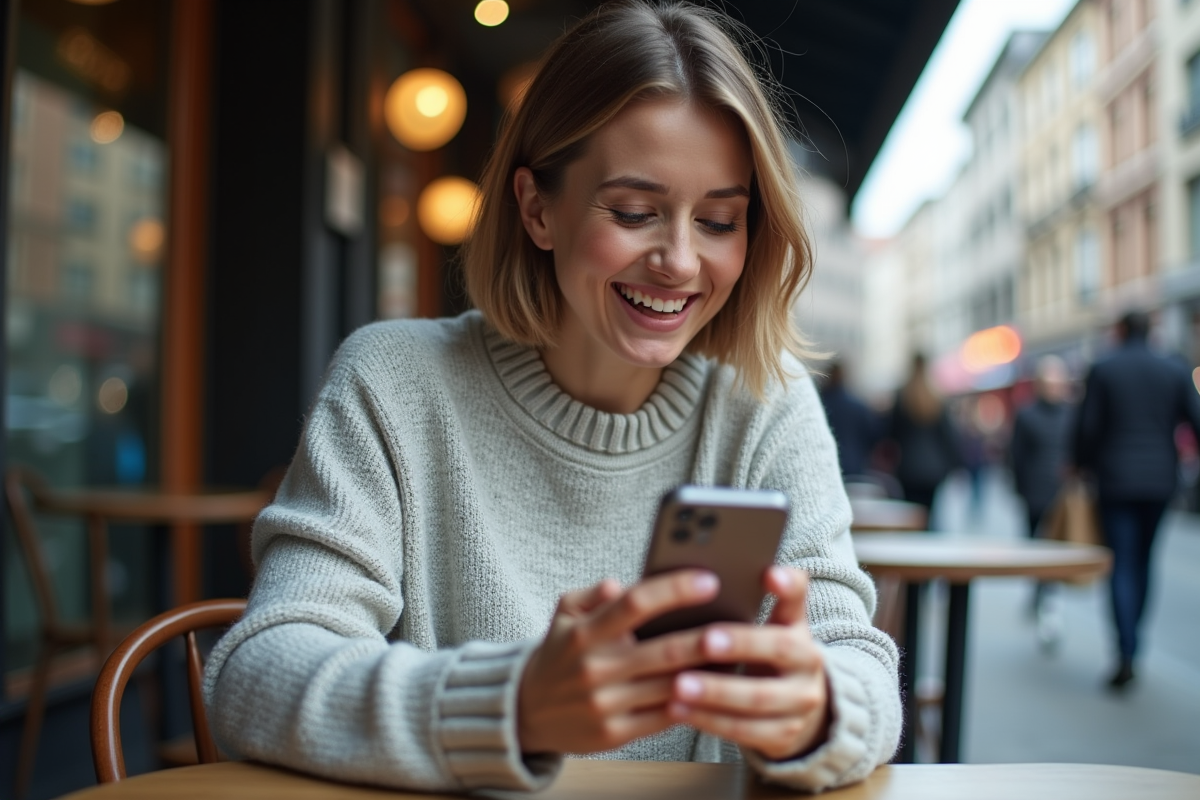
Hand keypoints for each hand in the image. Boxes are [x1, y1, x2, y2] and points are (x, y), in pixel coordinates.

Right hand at [517, 571, 718, 754]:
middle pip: (661, 650)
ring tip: (737, 656)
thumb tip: (619, 584)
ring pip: (669, 686)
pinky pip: (663, 717)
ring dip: (707, 674)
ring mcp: (605, 705)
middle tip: (737, 623)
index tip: (708, 580)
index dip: (673, 589)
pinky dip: (691, 702)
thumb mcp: (564, 613)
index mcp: (584, 633)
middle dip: (703, 637)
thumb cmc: (560, 653)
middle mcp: (594, 669)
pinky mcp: (614, 734)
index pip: (634, 603)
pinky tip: (715, 688)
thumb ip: (593, 594)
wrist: (527, 710)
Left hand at [666, 566, 830, 760]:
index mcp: (799, 628)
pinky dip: (709, 721)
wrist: (798, 708)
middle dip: (740, 646)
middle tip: (703, 640)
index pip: (797, 601)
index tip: (768, 574)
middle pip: (777, 650)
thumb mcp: (776, 624)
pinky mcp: (782, 737)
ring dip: (715, 693)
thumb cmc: (771, 654)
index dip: (787, 587)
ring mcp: (799, 705)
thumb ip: (763, 595)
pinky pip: (744, 731)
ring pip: (757, 700)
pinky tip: (678, 709)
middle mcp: (808, 666)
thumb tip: (744, 566)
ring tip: (678, 685)